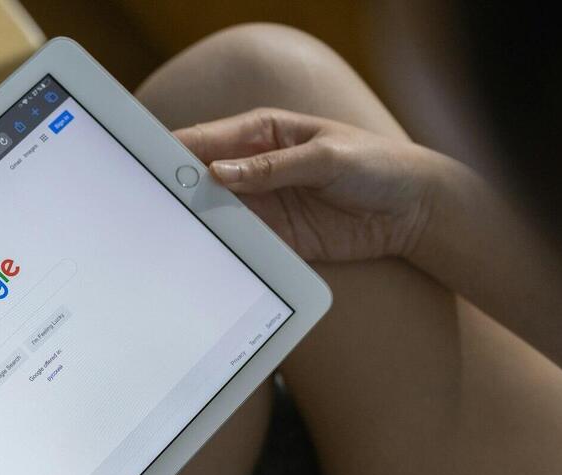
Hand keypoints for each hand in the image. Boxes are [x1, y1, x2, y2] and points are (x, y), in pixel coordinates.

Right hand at [175, 108, 445, 261]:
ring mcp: (263, 204)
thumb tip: (220, 172)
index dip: (174, 151)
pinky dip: (221, 249)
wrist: (414, 210)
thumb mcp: (325, 157)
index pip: (207, 140)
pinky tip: (202, 256)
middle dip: (175, 190)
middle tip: (148, 206)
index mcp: (262, 132)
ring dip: (194, 223)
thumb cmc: (377, 165)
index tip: (148, 167)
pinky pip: (239, 243)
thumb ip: (271, 166)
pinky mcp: (275, 237)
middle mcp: (254, 167)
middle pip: (202, 179)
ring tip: (167, 235)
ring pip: (214, 213)